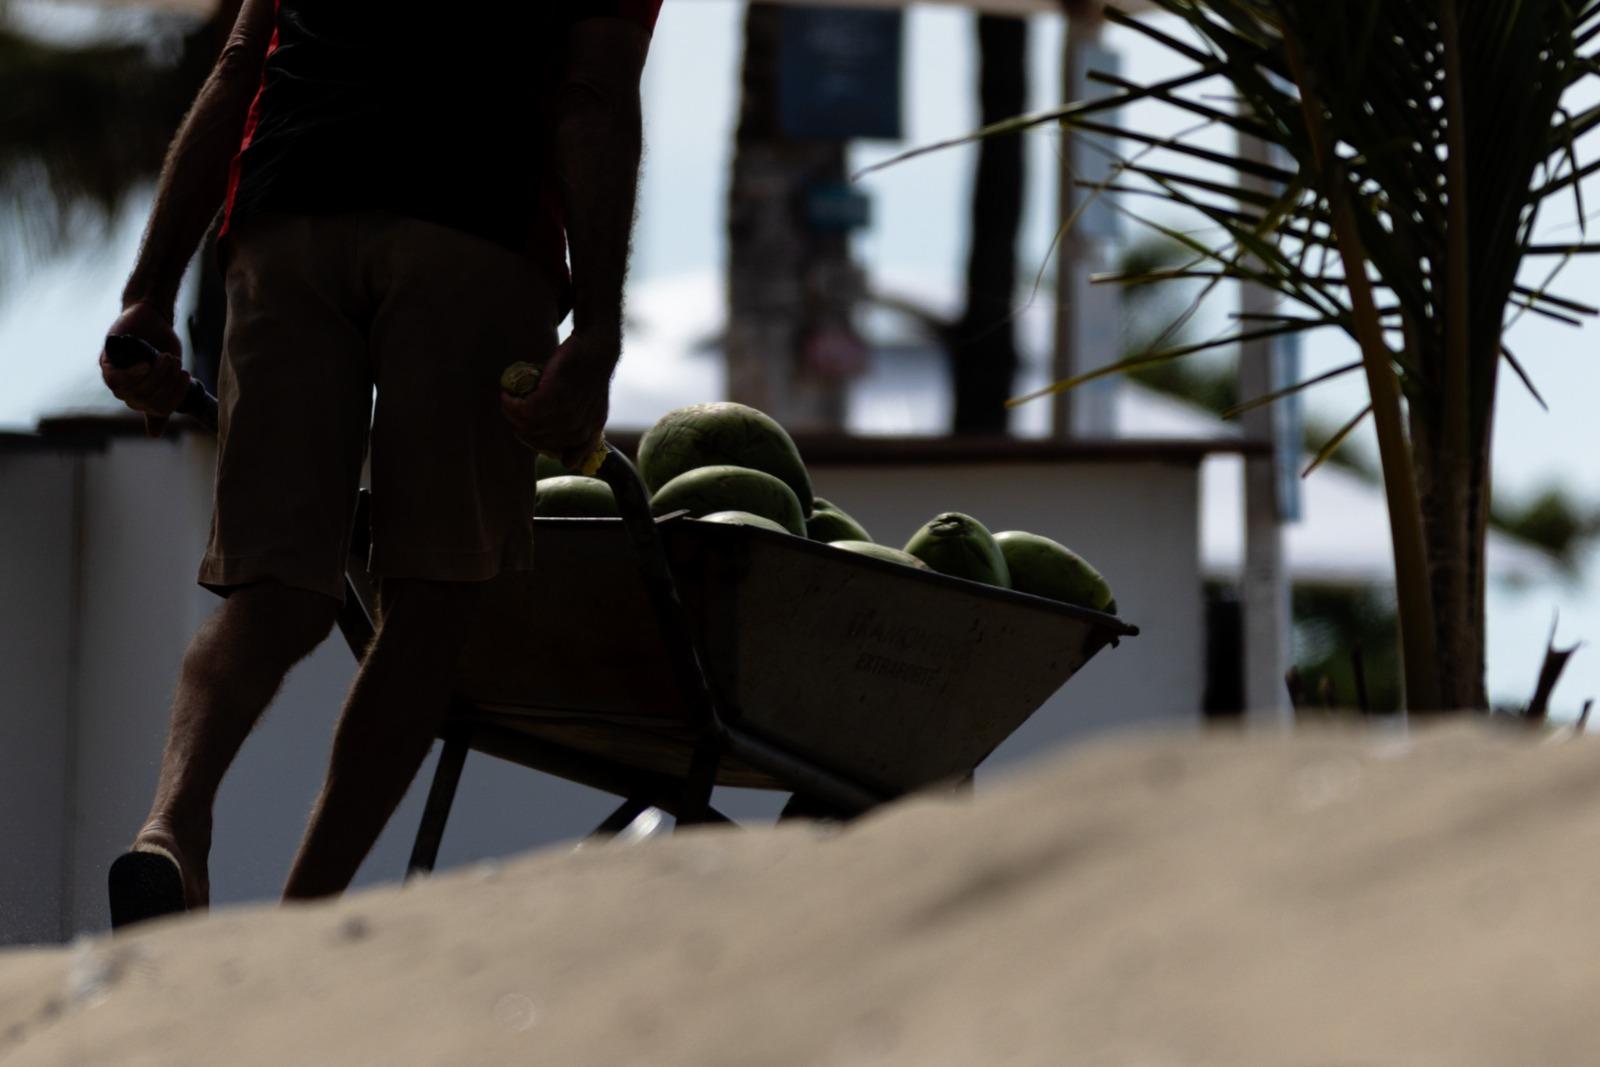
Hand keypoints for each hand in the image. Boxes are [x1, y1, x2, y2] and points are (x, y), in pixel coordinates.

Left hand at [99, 303, 190, 439]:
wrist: (151, 317)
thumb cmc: (163, 344)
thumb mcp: (172, 372)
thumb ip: (167, 399)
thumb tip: (155, 435)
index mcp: (145, 397)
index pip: (160, 410)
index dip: (176, 396)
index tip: (187, 378)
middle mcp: (129, 392)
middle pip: (148, 402)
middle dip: (168, 384)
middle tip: (178, 364)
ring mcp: (117, 379)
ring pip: (135, 393)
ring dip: (155, 377)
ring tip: (167, 359)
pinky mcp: (106, 364)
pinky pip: (117, 381)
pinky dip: (133, 375)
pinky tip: (144, 365)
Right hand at [500, 331, 616, 468]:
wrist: (596, 347)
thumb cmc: (590, 374)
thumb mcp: (594, 409)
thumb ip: (583, 432)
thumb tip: (569, 460)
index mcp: (591, 434)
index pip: (566, 458)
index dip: (539, 444)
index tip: (526, 430)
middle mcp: (580, 428)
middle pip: (538, 441)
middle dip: (519, 428)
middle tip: (511, 411)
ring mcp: (568, 414)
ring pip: (528, 426)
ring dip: (511, 413)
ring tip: (508, 400)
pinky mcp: (555, 396)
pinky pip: (523, 410)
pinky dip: (510, 403)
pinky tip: (507, 394)